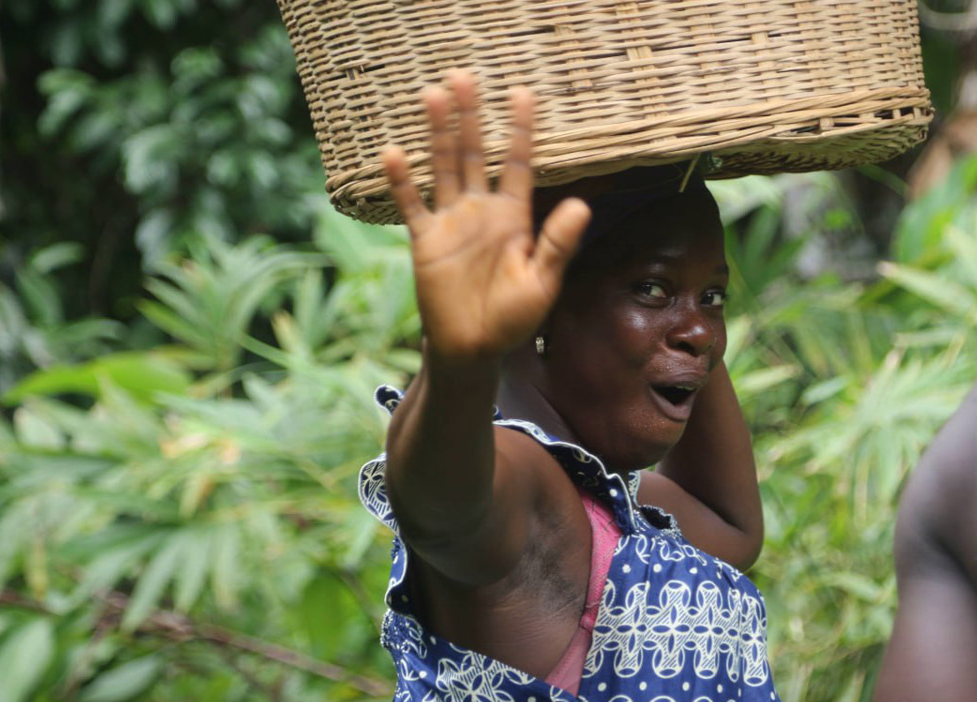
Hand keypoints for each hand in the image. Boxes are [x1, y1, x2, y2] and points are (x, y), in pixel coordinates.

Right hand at [383, 71, 590, 364]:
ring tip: (432, 95)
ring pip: (444, 167)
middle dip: (471, 116)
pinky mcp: (426, 241)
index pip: (519, 164)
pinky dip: (401, 181)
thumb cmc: (514, 320)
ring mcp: (452, 223)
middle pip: (476, 154)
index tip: (522, 93)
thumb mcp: (542, 282)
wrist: (475, 349)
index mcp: (515, 218)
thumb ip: (556, 244)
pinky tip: (393, 153)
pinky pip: (411, 205)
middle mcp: (482, 211)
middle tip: (464, 76)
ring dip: (438, 133)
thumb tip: (583, 205)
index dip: (520, 130)